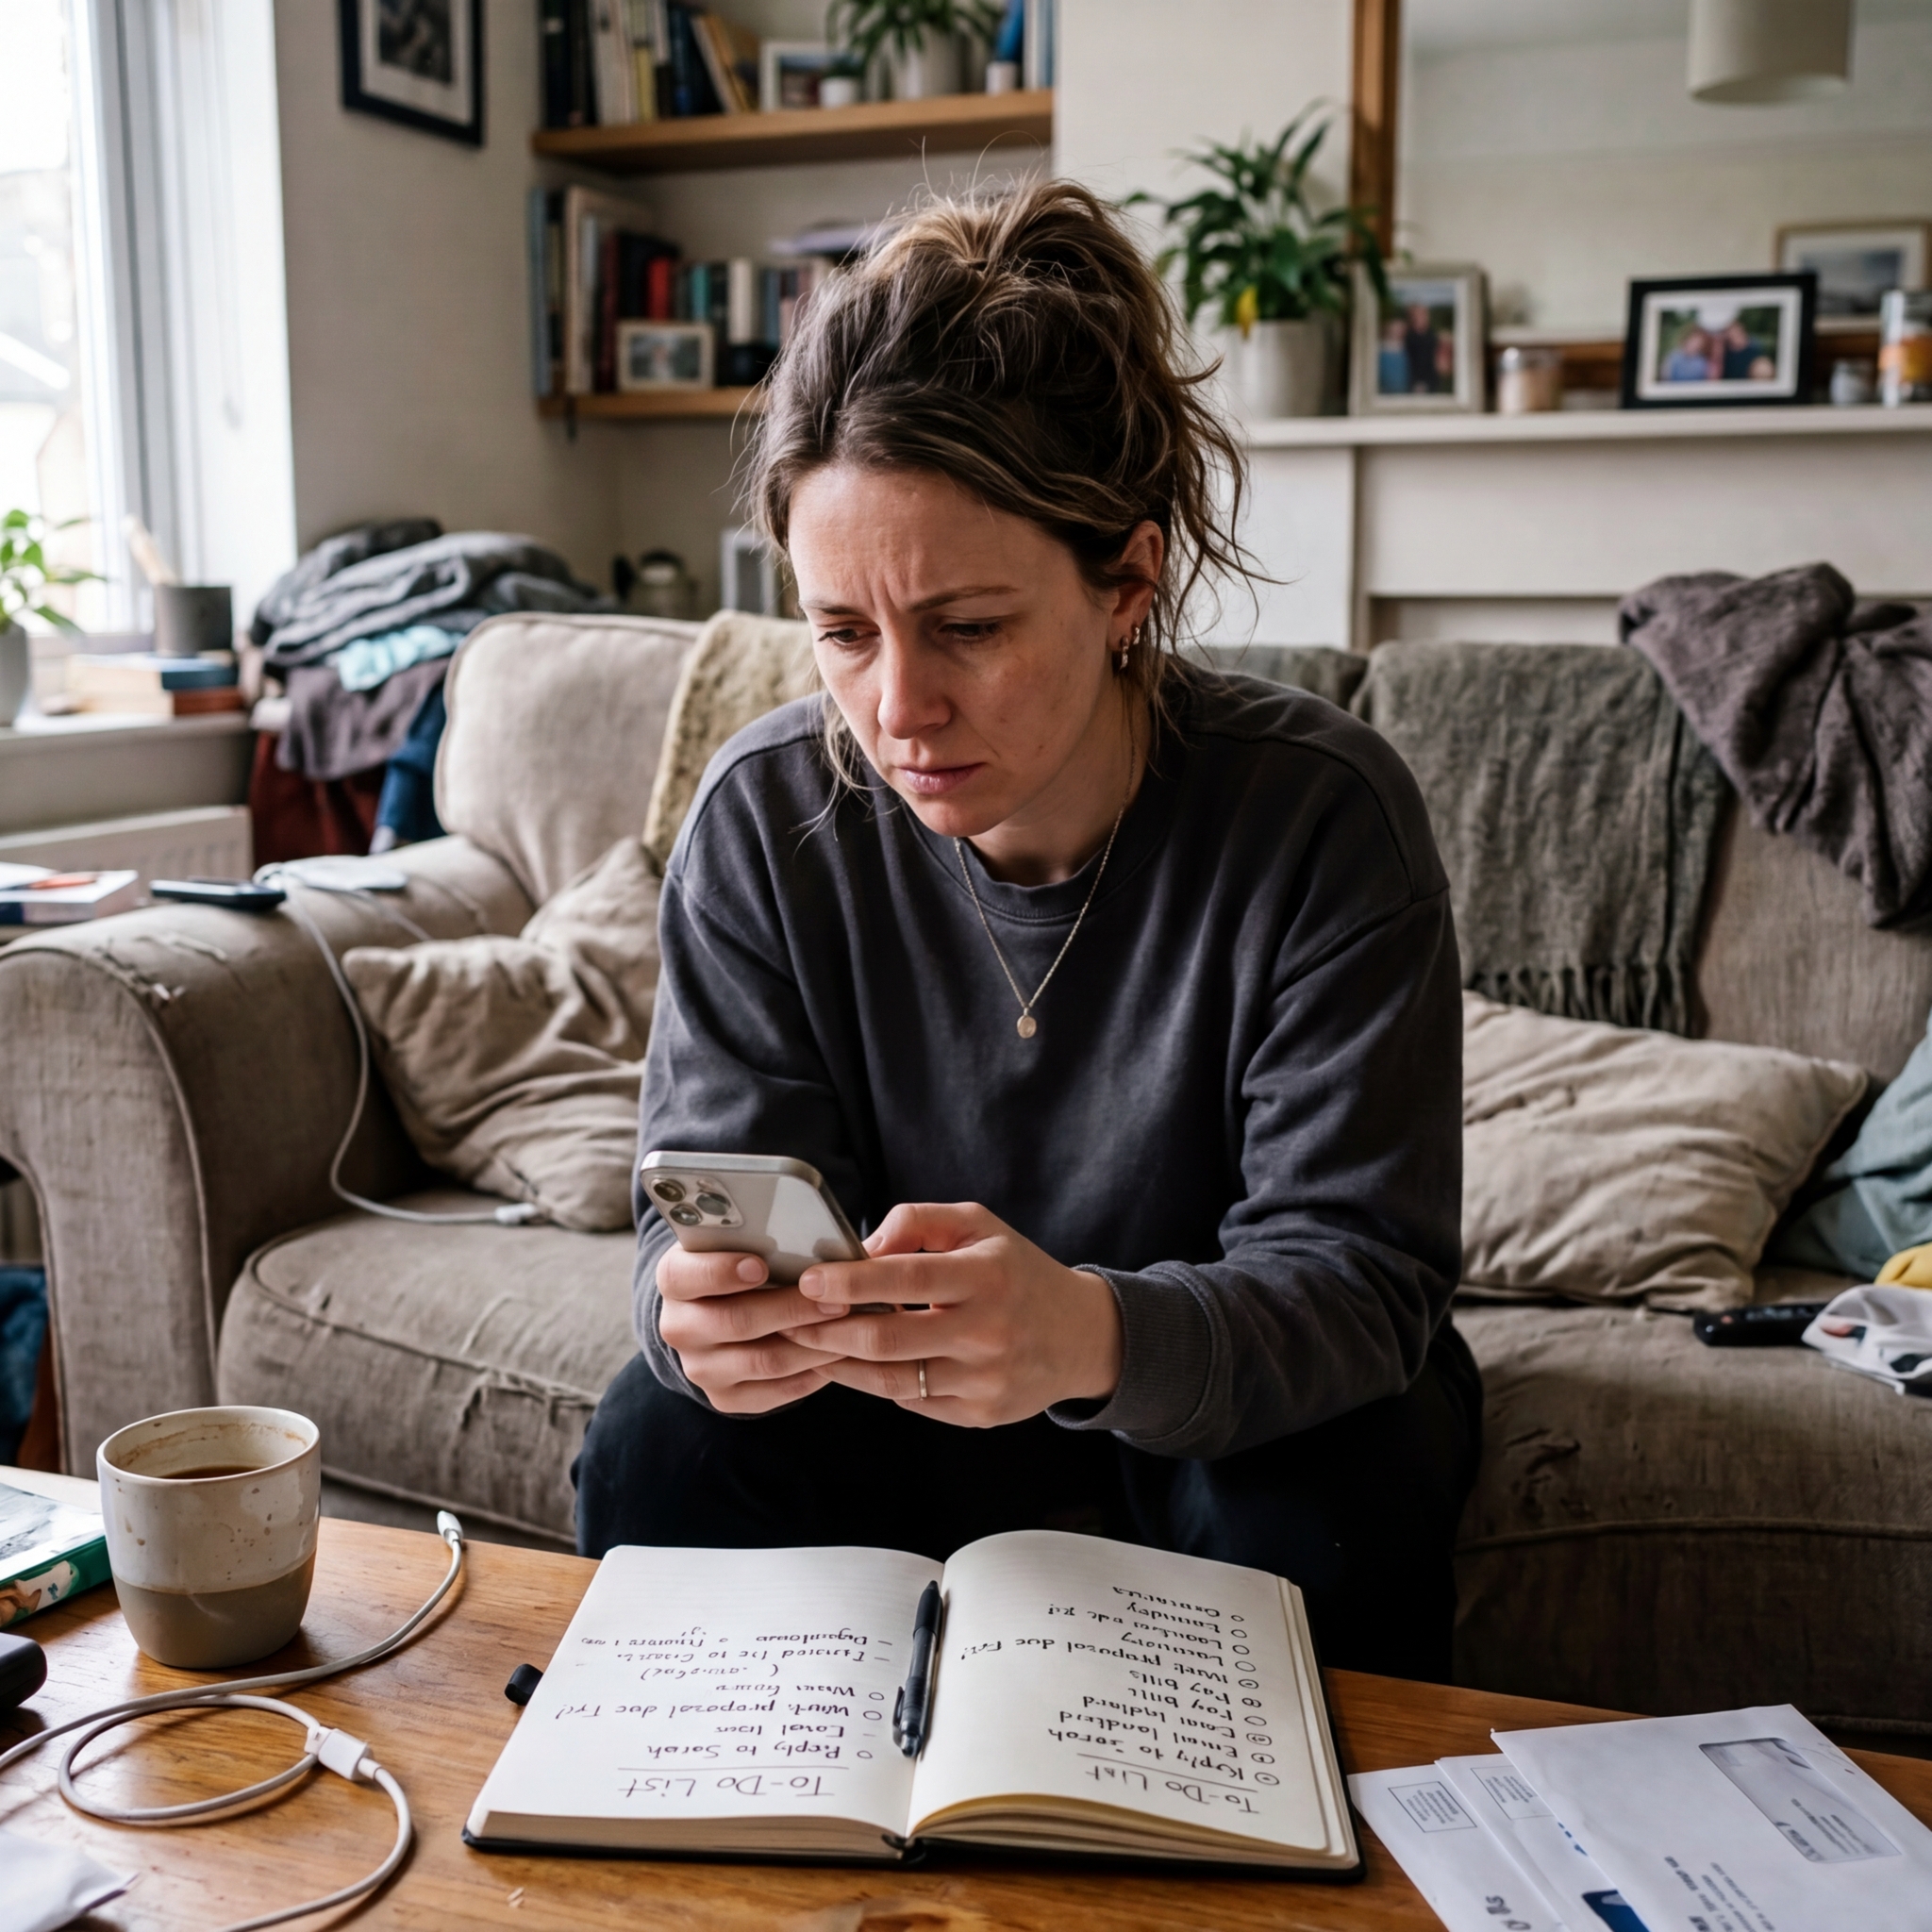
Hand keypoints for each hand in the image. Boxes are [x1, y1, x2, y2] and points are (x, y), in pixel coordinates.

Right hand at [656, 1246, 848, 1414]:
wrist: (719, 1313)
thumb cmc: (741, 1263)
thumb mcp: (738, 1241)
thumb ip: (760, 1235)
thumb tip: (810, 1238)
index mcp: (675, 1278)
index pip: (685, 1276)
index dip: (721, 1271)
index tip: (760, 1266)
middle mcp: (679, 1327)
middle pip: (735, 1322)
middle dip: (792, 1310)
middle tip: (837, 1300)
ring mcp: (699, 1368)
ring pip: (762, 1361)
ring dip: (811, 1344)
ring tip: (847, 1328)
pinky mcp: (724, 1397)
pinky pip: (774, 1393)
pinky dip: (810, 1375)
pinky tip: (836, 1355)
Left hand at [787, 1202, 1123, 1426]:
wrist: (1081, 1337)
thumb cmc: (1016, 1272)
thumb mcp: (979, 1225)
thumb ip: (919, 1222)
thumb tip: (863, 1246)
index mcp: (988, 1276)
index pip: (908, 1279)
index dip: (853, 1280)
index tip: (809, 1280)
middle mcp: (988, 1332)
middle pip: (888, 1339)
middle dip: (829, 1330)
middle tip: (788, 1319)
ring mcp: (984, 1380)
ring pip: (892, 1379)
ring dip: (841, 1363)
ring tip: (807, 1344)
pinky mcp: (980, 1414)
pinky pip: (912, 1400)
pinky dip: (877, 1382)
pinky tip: (853, 1364)